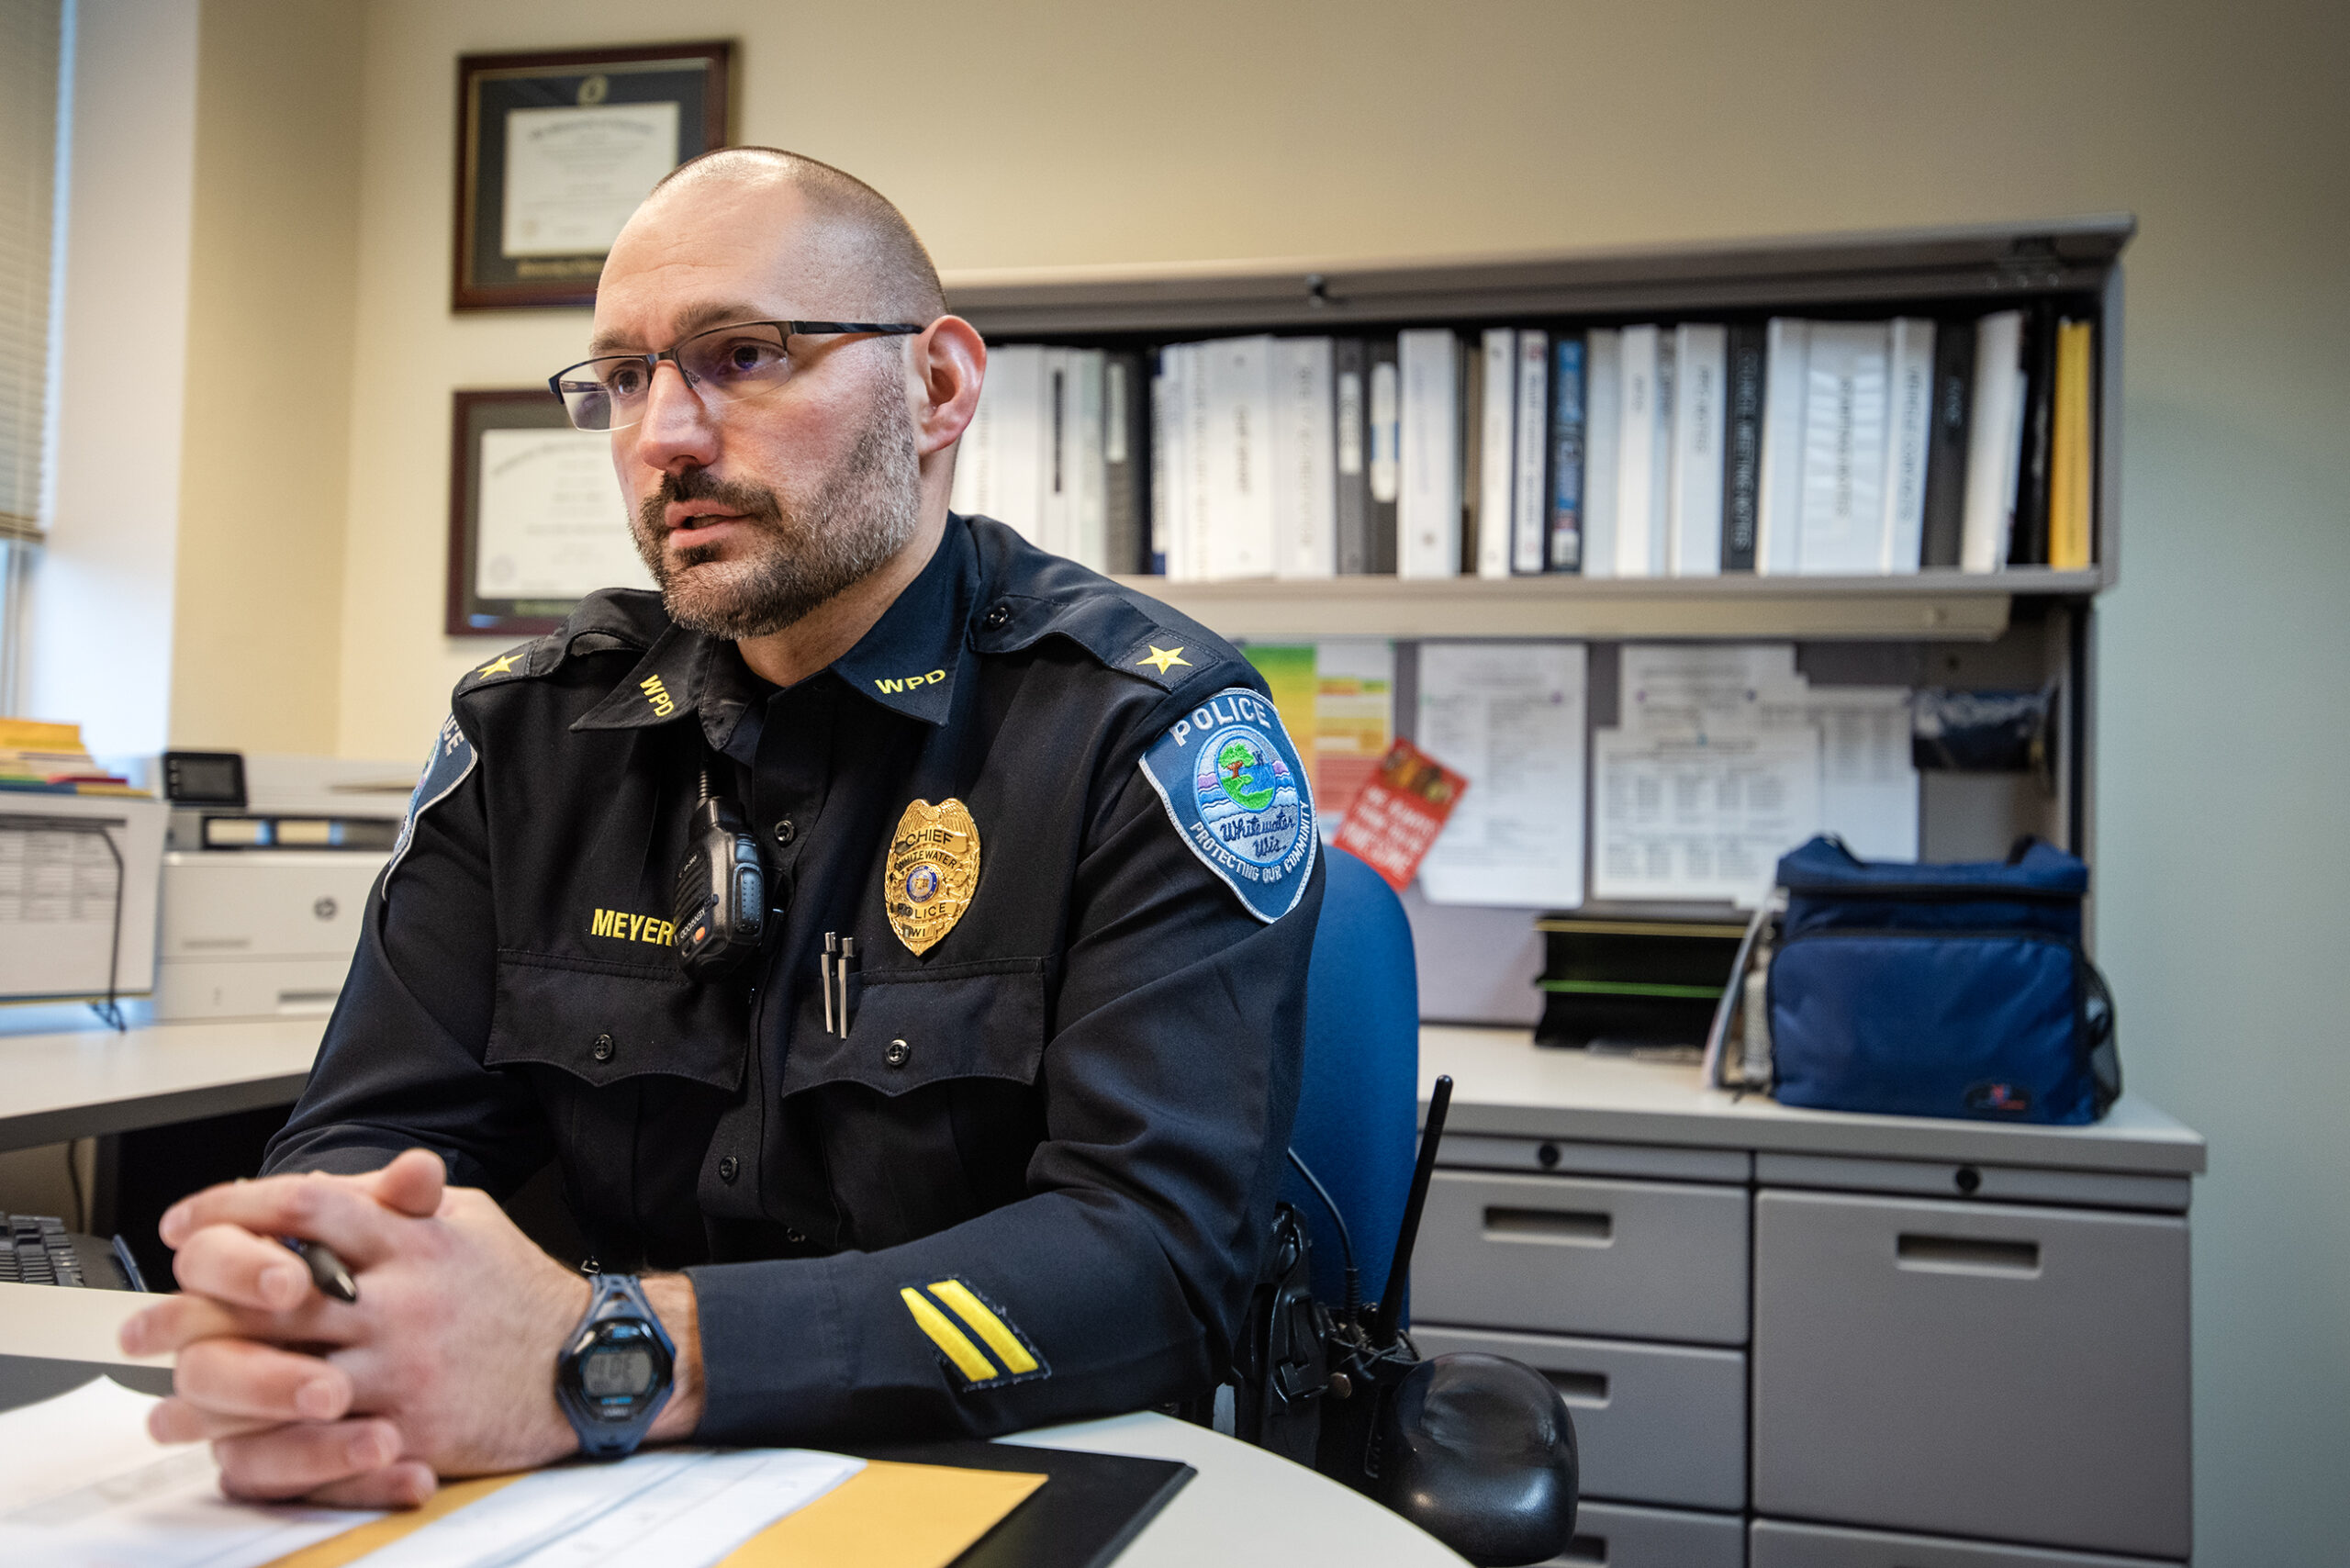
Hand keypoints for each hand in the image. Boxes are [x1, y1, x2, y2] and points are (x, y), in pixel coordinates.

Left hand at [118, 1150, 702, 1505]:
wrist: (586, 1363)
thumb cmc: (515, 1290)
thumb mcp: (466, 1218)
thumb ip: (391, 1198)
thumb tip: (313, 1185)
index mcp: (413, 1239)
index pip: (304, 1207)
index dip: (233, 1211)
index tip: (183, 1227)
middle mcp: (403, 1299)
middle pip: (273, 1297)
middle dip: (193, 1310)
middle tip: (142, 1326)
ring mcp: (405, 1367)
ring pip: (281, 1377)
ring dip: (210, 1390)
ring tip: (166, 1397)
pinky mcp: (413, 1430)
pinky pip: (317, 1445)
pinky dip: (258, 1450)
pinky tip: (223, 1449)